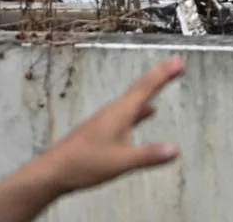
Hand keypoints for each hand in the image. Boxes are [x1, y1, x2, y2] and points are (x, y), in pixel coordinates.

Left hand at [43, 55, 184, 192]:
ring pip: (133, 99)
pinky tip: (147, 113)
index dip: (163, 74)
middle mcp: (114, 111)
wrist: (54, 171)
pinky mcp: (102, 130)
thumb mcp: (121, 162)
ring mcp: (107, 120)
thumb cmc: (85, 164)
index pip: (146, 88)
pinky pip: (128, 113)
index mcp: (120, 113)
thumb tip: (176, 149)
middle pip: (140, 88)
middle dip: (159, 76)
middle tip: (176, 64)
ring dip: (150, 90)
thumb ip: (148, 155)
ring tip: (163, 81)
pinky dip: (140, 110)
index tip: (179, 61)